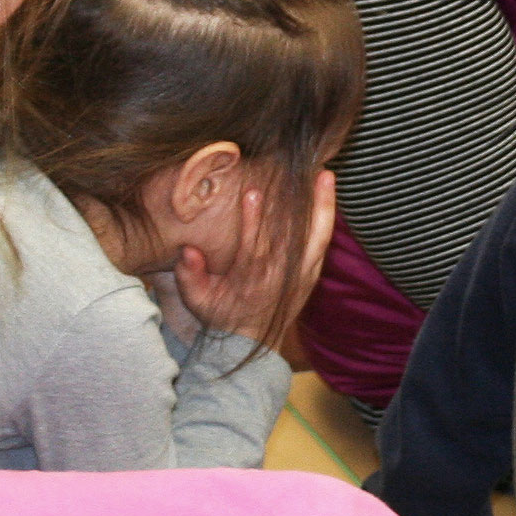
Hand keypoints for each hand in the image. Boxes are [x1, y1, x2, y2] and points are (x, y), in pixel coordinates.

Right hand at [174, 171, 336, 344]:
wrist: (253, 341)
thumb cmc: (221, 316)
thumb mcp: (197, 301)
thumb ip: (189, 276)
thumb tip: (187, 251)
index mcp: (253, 282)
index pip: (255, 249)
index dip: (253, 222)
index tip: (253, 194)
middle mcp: (282, 278)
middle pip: (299, 239)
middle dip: (306, 206)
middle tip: (312, 174)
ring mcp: (301, 276)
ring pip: (318, 238)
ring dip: (324, 207)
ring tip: (327, 176)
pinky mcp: (311, 274)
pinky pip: (322, 243)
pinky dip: (326, 219)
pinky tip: (327, 194)